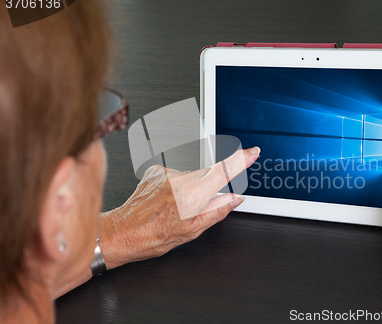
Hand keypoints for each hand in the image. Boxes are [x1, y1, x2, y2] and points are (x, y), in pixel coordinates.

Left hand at [97, 147, 259, 268]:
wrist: (122, 232)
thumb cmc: (153, 236)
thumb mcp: (192, 231)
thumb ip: (217, 211)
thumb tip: (235, 199)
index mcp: (192, 195)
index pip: (223, 171)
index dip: (241, 159)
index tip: (252, 152)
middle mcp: (180, 179)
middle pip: (206, 176)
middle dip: (206, 190)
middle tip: (192, 210)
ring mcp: (166, 172)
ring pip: (190, 177)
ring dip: (188, 190)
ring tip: (172, 209)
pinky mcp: (156, 170)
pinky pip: (175, 176)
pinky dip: (174, 187)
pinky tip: (164, 201)